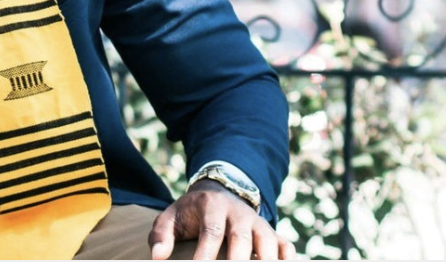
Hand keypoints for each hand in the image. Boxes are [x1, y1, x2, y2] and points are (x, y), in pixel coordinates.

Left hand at [148, 180, 294, 259]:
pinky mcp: (271, 232)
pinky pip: (286, 245)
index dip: (206, 255)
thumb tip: (157, 258)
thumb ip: (161, 235)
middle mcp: (238, 214)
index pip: (211, 232)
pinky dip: (287, 259)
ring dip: (265, 261)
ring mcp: (257, 222)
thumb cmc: (192, 212)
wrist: (218, 191)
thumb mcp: (171, 216)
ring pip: (267, 240)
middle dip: (238, 261)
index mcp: (212, 207)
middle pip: (241, 238)